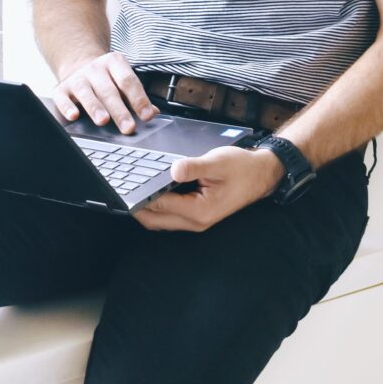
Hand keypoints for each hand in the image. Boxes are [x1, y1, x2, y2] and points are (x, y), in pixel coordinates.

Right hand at [52, 51, 160, 133]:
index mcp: (115, 63)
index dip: (139, 99)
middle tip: (128, 127)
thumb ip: (137, 97)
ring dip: (95, 107)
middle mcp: (95, 68)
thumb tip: (153, 112)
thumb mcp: (122, 81)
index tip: (147, 115)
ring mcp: (77, 77)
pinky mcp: (61, 88)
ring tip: (103, 121)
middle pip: (109, 90)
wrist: (78, 64)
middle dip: (119, 110)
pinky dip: (67, 107)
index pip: (128, 81)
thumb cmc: (106, 79)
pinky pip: (63, 98)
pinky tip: (74, 116)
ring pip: (86, 92)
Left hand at [134, 146, 284, 231]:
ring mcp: (196, 220)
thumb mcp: (217, 162)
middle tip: (120, 190)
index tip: (125, 187)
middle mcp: (196, 221)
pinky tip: (151, 191)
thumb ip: (193, 167)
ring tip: (131, 190)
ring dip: (146, 208)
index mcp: (199, 211)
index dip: (140, 197)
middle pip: (155, 219)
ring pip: (161, 220)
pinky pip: (170, 214)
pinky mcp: (197, 214)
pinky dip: (157, 205)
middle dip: (136, 207)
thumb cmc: (242, 168)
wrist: (262, 174)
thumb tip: (172, 170)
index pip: (160, 205)